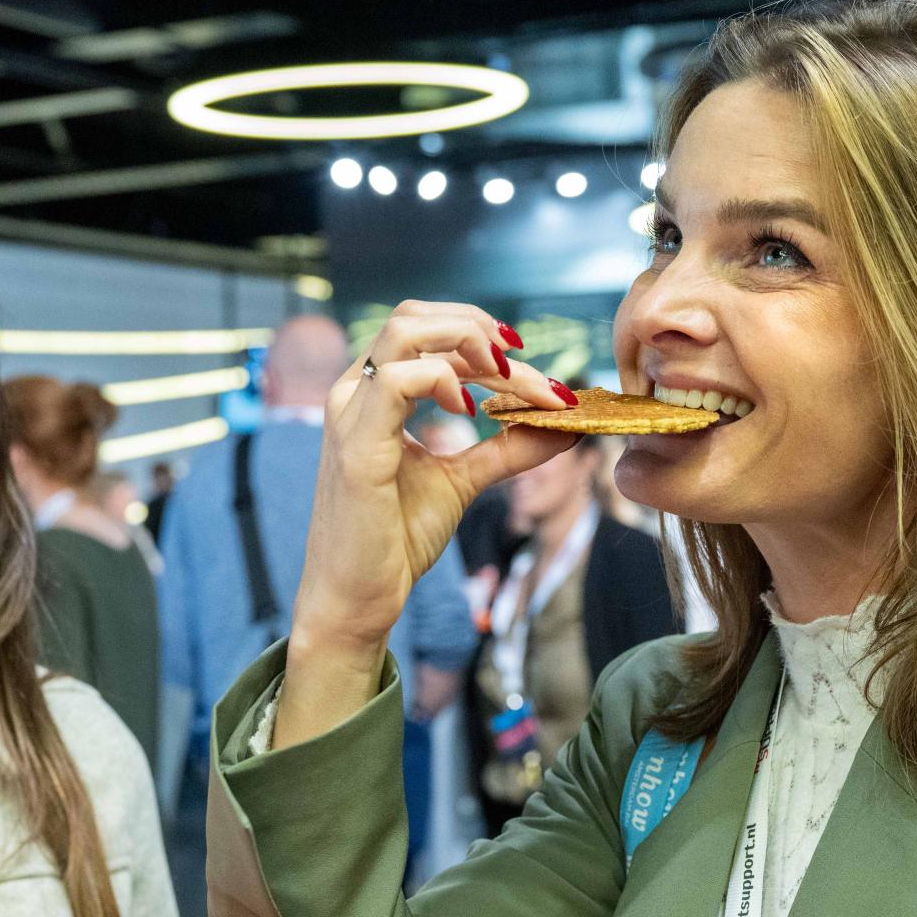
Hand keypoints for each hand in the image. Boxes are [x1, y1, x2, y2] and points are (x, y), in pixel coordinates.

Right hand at [276, 304, 576, 747]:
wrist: (357, 599)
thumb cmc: (394, 541)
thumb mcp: (462, 481)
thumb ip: (508, 448)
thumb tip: (565, 422)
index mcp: (373, 395)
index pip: (428, 334)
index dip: (485, 340)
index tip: (537, 376)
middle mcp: (355, 392)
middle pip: (416, 317)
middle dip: (480, 330)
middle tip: (526, 368)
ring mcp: (351, 413)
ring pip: (407, 330)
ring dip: (470, 344)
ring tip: (507, 380)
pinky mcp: (356, 445)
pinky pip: (399, 379)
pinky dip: (444, 380)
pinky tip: (470, 411)